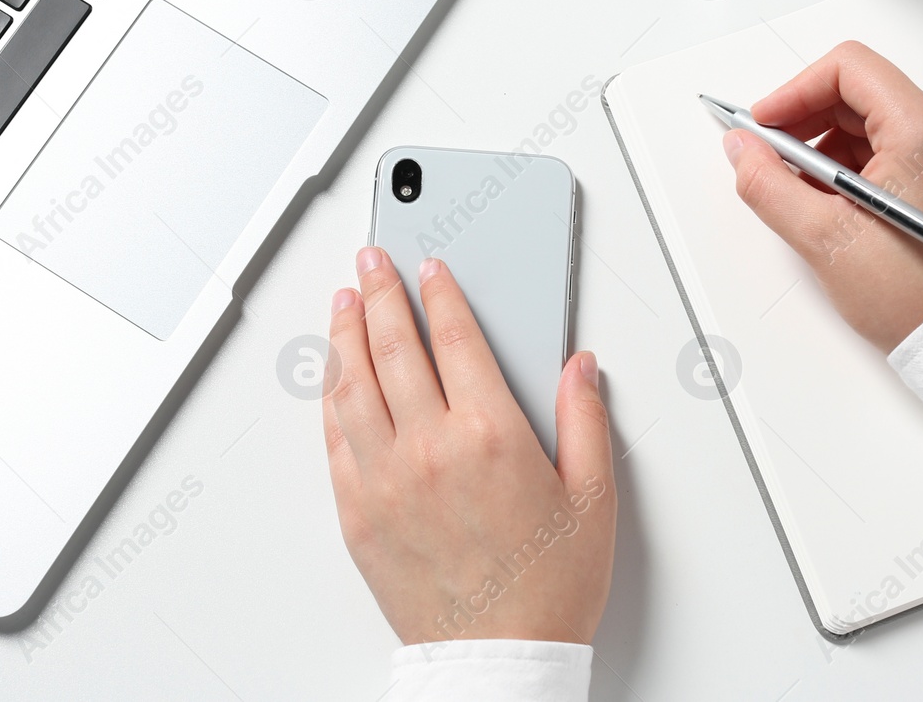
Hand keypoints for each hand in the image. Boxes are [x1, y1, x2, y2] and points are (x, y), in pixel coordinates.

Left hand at [323, 247, 614, 646]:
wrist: (497, 661)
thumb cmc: (546, 589)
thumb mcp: (592, 498)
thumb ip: (585, 419)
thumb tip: (578, 365)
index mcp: (490, 434)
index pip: (456, 338)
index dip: (440, 293)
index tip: (431, 268)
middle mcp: (429, 448)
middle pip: (394, 346)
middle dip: (381, 293)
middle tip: (372, 261)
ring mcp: (385, 479)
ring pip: (352, 384)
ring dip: (345, 333)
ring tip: (344, 302)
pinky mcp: (357, 512)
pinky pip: (334, 437)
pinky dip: (331, 395)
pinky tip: (334, 375)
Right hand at [724, 41, 922, 350]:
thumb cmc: (917, 297)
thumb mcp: (823, 238)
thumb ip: (768, 184)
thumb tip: (742, 150)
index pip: (848, 69)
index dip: (794, 91)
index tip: (764, 124)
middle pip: (858, 91)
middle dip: (805, 121)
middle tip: (771, 158)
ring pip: (869, 120)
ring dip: (824, 146)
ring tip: (802, 193)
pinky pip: (888, 146)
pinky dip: (850, 164)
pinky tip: (830, 202)